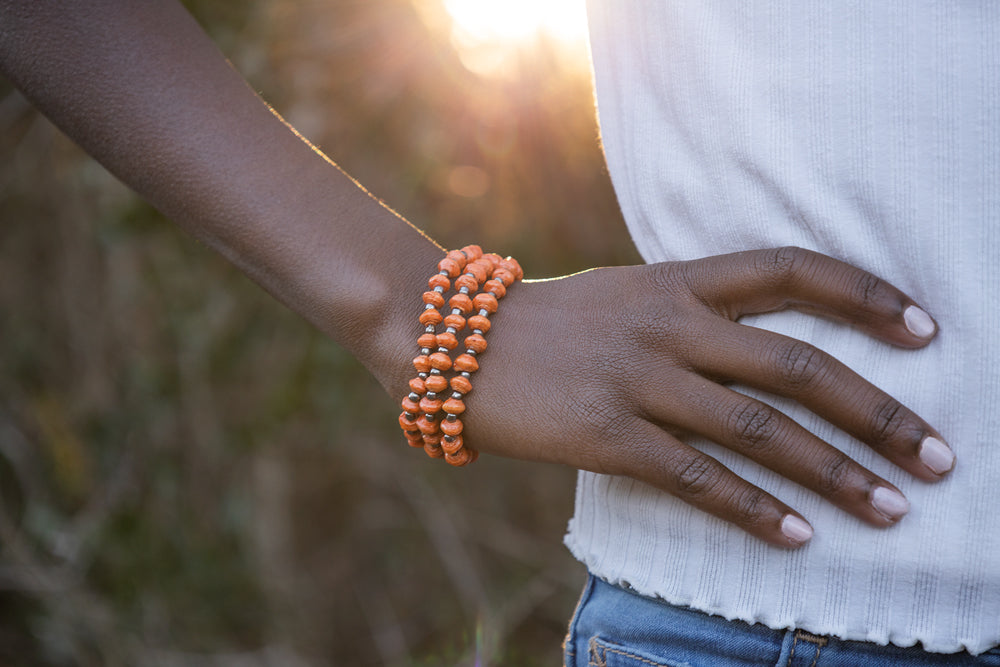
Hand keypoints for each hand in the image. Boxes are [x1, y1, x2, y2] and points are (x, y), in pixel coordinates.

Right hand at [461, 247, 952, 546]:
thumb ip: (692, 308)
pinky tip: (799, 537)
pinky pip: (697, 478)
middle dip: (880, 412)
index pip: (792, 271)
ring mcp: (638, 379)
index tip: (926, 330)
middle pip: (798, 365)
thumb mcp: (625, 292)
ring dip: (834, 474)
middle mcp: (669, 325)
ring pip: (759, 430)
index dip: (868, 297)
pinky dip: (754, 510)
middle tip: (939, 455)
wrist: (452, 342)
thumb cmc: (549, 323)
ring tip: (891, 508)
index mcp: (678, 280)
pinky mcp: (606, 434)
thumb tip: (763, 341)